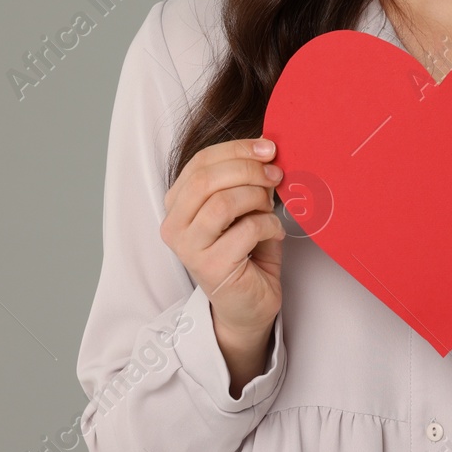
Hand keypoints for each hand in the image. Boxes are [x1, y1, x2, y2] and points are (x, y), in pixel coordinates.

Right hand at [161, 138, 285, 341]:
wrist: (248, 305)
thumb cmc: (246, 252)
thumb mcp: (243, 207)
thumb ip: (246, 180)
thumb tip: (266, 146)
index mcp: (177, 204)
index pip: (201, 162)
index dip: (237, 149)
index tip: (269, 148)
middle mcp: (174, 225)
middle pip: (207, 179)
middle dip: (248, 169)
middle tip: (276, 174)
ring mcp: (189, 248)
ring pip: (222, 202)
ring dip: (257, 198)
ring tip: (270, 208)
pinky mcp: (211, 267)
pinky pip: (245, 230)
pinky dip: (268, 225)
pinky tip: (274, 233)